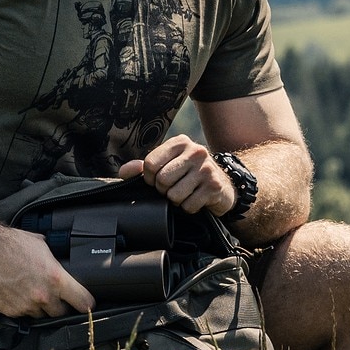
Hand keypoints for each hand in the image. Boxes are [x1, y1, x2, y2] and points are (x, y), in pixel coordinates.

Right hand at [0, 223, 94, 318]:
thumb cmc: (9, 243)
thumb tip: (61, 263)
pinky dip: (21, 307)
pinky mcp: (9, 311)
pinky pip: (22, 315)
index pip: (83, 302)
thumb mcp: (41, 245)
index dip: (87, 304)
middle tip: (55, 296)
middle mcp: (42, 296)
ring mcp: (25, 306)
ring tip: (30, 290)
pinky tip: (16, 292)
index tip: (88, 305)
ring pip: (40, 315)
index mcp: (56, 279)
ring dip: (39, 307)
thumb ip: (54, 261)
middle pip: (61, 313)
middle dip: (60, 306)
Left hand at [118, 136, 236, 215]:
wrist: (224, 184)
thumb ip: (144, 167)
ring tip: (187, 193)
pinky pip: (189, 205)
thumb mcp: (169, 164)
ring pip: (174, 195)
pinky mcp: (214, 186)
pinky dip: (190, 207)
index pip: (150, 163)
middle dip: (164, 190)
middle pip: (162, 180)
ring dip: (177, 200)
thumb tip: (125, 171)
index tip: (157, 180)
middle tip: (174, 188)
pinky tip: (197, 198)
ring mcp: (206, 168)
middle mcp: (195, 151)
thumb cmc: (190, 174)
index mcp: (180, 142)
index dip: (149, 178)